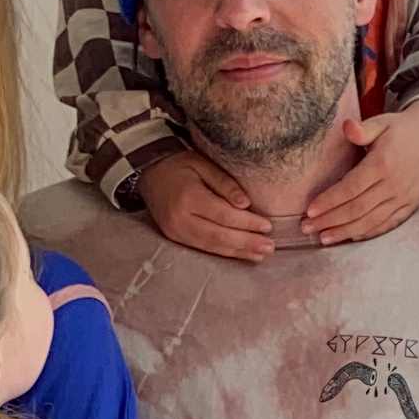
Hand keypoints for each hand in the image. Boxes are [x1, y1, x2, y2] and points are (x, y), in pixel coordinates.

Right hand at [139, 145, 273, 261]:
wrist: (149, 172)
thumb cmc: (180, 165)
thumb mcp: (203, 164)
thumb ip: (225, 184)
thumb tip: (246, 204)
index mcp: (189, 197)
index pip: (224, 215)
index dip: (247, 223)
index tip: (268, 225)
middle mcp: (180, 218)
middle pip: (219, 235)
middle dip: (246, 243)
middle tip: (269, 247)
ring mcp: (176, 231)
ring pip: (212, 246)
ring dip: (238, 252)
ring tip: (260, 254)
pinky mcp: (175, 238)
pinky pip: (204, 248)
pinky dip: (224, 252)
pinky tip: (241, 254)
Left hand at [302, 100, 418, 244]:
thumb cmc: (400, 130)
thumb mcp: (381, 123)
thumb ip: (362, 129)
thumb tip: (347, 127)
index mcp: (382, 164)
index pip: (350, 188)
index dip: (329, 201)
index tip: (309, 211)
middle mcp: (393, 185)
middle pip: (357, 209)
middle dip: (330, 221)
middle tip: (307, 228)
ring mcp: (403, 198)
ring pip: (370, 221)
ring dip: (345, 232)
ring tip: (323, 238)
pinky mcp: (409, 206)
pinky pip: (386, 224)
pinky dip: (367, 232)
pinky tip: (350, 236)